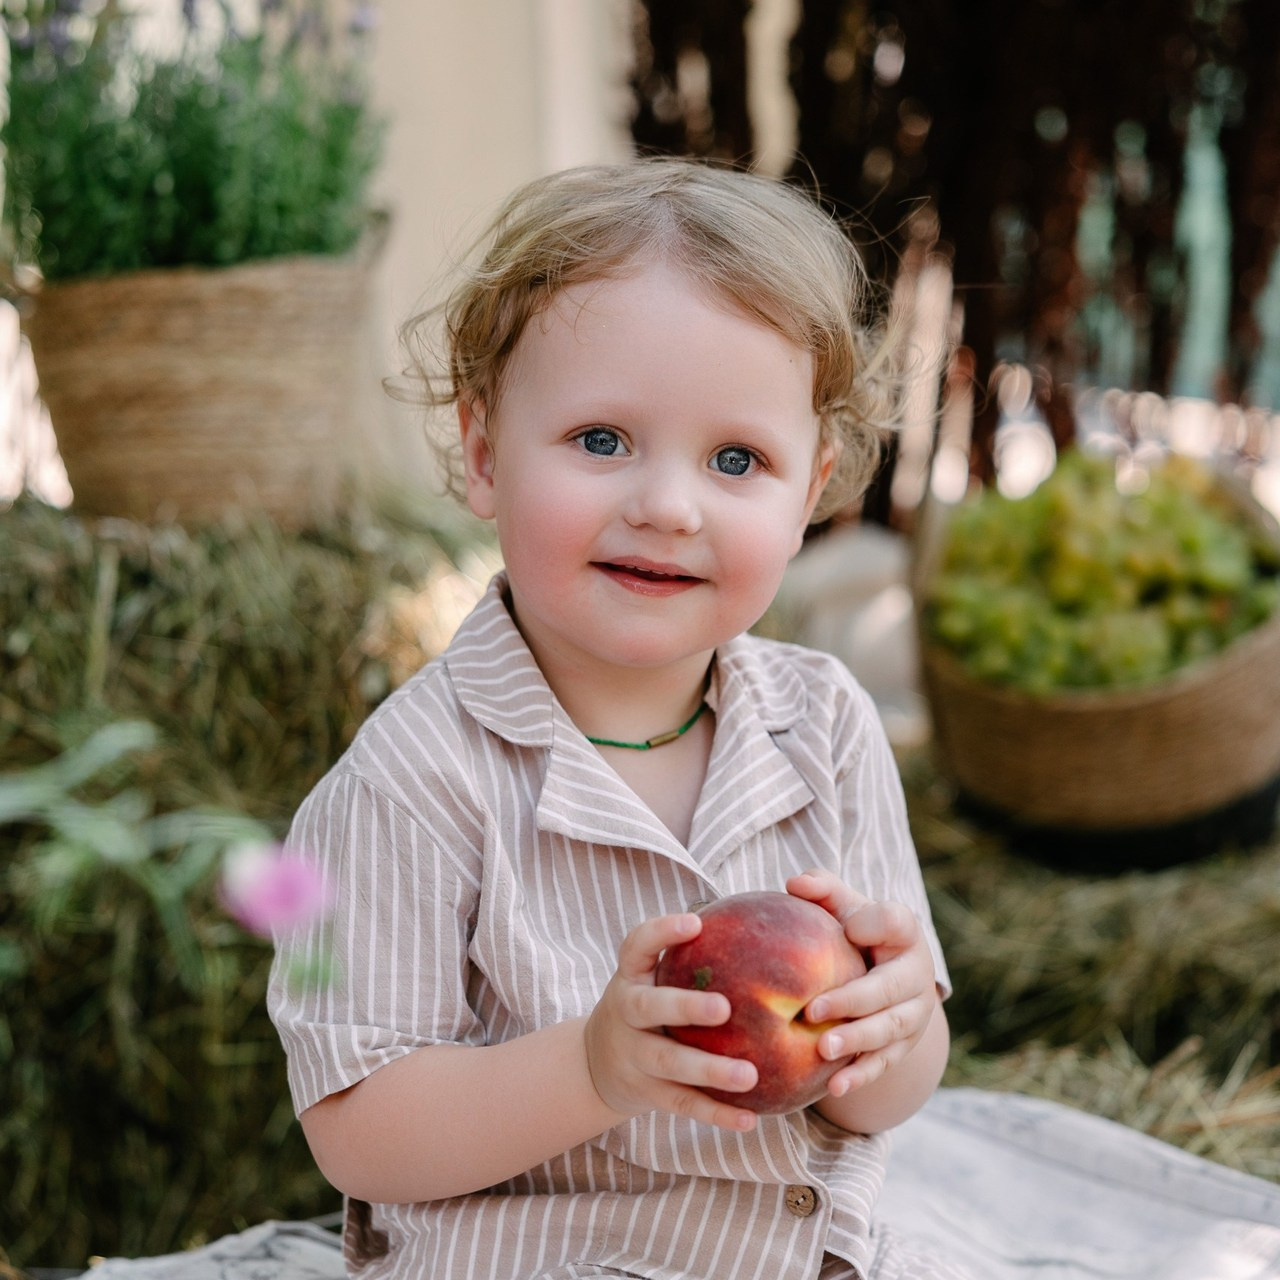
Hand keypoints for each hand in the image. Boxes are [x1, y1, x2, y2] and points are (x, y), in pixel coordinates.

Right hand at [584, 912, 758, 1131]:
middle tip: (725, 1008)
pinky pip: (682, 1103)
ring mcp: (632, 1054)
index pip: (636, 945)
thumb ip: (692, 957)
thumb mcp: (653, 975)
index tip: (695, 922)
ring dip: (709, 1069)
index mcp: (630, 976)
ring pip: (668, 1061)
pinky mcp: (645, 1091)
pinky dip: (715, 1113)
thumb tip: (764, 921)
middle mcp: (625, 1011)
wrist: (597, 1062)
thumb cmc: (647, 1003)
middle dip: (684, 1007)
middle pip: (648, 1006)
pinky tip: (749, 1118)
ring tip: (749, 1074)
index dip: (662, 932)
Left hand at [786, 870, 938, 1097]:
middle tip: (812, 1012)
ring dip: (857, 1042)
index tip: (850, 929)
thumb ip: (822, 888)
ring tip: (823, 1049)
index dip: (876, 924)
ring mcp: (915, 1014)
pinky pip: (884, 1064)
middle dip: (853, 1002)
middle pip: (889, 990)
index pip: (896, 922)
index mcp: (903, 932)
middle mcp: (917, 975)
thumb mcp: (843, 906)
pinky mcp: (904, 1046)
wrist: (884, 973)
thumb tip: (794, 884)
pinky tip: (834, 1087)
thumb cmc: (853, 932)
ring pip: (889, 1031)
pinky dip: (861, 1076)